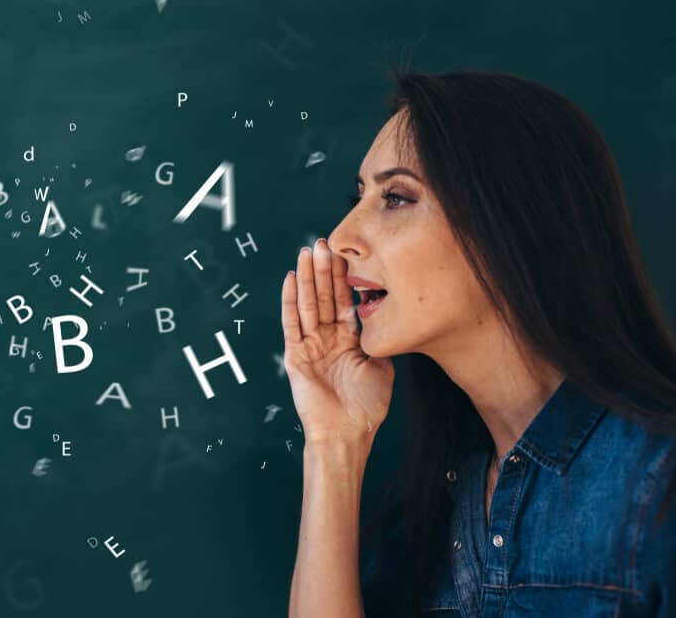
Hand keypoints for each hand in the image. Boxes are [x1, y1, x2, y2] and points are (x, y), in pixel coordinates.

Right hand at [281, 238, 394, 442]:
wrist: (348, 433)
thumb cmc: (366, 407)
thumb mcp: (381, 367)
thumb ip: (377, 341)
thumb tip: (384, 320)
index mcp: (346, 340)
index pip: (344, 301)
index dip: (343, 277)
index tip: (344, 252)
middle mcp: (326, 339)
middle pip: (324, 297)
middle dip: (324, 269)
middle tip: (322, 242)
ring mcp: (309, 345)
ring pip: (308, 304)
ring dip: (308, 277)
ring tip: (307, 251)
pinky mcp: (295, 355)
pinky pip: (292, 323)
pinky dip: (290, 300)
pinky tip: (292, 278)